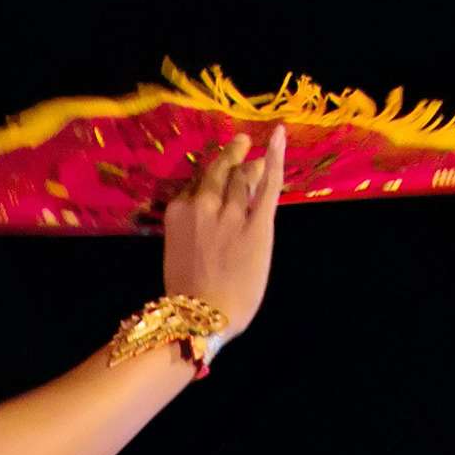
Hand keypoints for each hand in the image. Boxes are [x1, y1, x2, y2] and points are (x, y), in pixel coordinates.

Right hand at [162, 125, 284, 339]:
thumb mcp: (178, 253)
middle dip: (231, 157)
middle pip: (220, 172)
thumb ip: (191, 229)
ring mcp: (231, 212)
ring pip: (244, 177)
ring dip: (251, 167)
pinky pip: (268, 183)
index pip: (196, 184)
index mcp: (177, 213)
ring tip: (257, 159)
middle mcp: (202, 204)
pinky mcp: (257, 224)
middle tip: (240, 144)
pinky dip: (275, 157)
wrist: (202, 317)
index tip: (216, 179)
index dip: (209, 181)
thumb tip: (208, 221)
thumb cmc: (187, 296)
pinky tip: (277, 136)